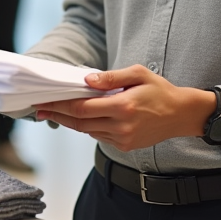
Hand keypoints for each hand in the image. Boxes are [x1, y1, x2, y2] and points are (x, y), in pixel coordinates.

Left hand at [33, 65, 214, 151]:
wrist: (181, 114)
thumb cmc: (160, 90)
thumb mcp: (138, 74)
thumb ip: (111, 77)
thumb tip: (86, 79)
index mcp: (123, 106)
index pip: (82, 107)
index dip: (60, 105)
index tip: (44, 101)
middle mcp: (121, 126)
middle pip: (79, 122)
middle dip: (57, 115)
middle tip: (39, 108)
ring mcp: (122, 139)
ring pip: (87, 131)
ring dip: (70, 122)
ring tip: (55, 112)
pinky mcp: (124, 146)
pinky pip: (99, 136)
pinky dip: (87, 126)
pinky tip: (81, 117)